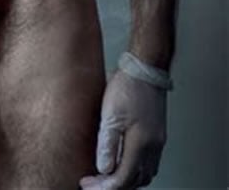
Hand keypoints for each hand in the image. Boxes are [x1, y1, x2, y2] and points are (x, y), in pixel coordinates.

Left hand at [80, 70, 166, 188]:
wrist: (146, 68)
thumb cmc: (128, 86)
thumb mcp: (110, 114)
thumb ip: (107, 143)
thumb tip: (103, 168)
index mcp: (141, 144)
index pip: (122, 179)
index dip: (104, 187)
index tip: (87, 184)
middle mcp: (152, 148)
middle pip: (134, 181)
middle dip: (113, 187)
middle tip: (94, 183)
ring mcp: (157, 142)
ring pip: (143, 175)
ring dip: (125, 181)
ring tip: (106, 177)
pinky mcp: (157, 135)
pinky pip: (148, 164)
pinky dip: (134, 171)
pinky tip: (123, 164)